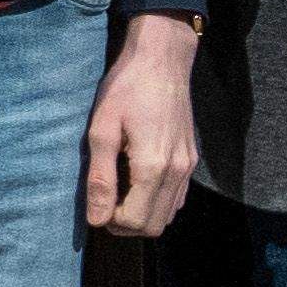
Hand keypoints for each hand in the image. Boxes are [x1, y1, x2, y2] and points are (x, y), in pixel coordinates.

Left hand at [80, 12, 199, 234]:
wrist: (163, 60)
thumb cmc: (126, 88)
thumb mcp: (102, 130)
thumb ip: (101, 179)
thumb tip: (97, 220)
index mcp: (153, 166)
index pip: (135, 221)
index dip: (110, 220)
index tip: (95, 201)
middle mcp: (177, 172)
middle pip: (154, 226)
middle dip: (126, 224)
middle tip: (104, 202)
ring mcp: (188, 167)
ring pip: (168, 216)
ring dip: (142, 214)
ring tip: (119, 191)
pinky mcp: (191, 160)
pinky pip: (177, 198)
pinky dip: (157, 202)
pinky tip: (138, 181)